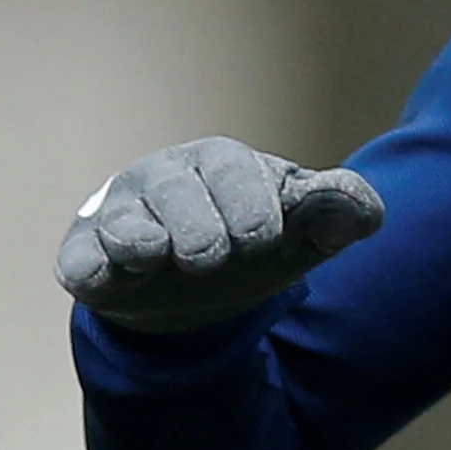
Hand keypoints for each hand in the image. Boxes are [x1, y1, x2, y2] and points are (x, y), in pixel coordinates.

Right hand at [54, 137, 384, 332]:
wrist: (196, 286)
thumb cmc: (252, 240)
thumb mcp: (301, 229)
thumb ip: (336, 213)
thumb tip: (369, 211)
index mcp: (221, 163)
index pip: (233, 170)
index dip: (249, 203)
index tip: (265, 241)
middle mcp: (167, 180)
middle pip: (175, 191)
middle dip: (196, 226)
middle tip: (211, 260)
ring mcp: (123, 217)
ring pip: (126, 220)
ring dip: (141, 239)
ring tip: (155, 256)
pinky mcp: (90, 257)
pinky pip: (82, 257)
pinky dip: (88, 265)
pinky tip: (101, 277)